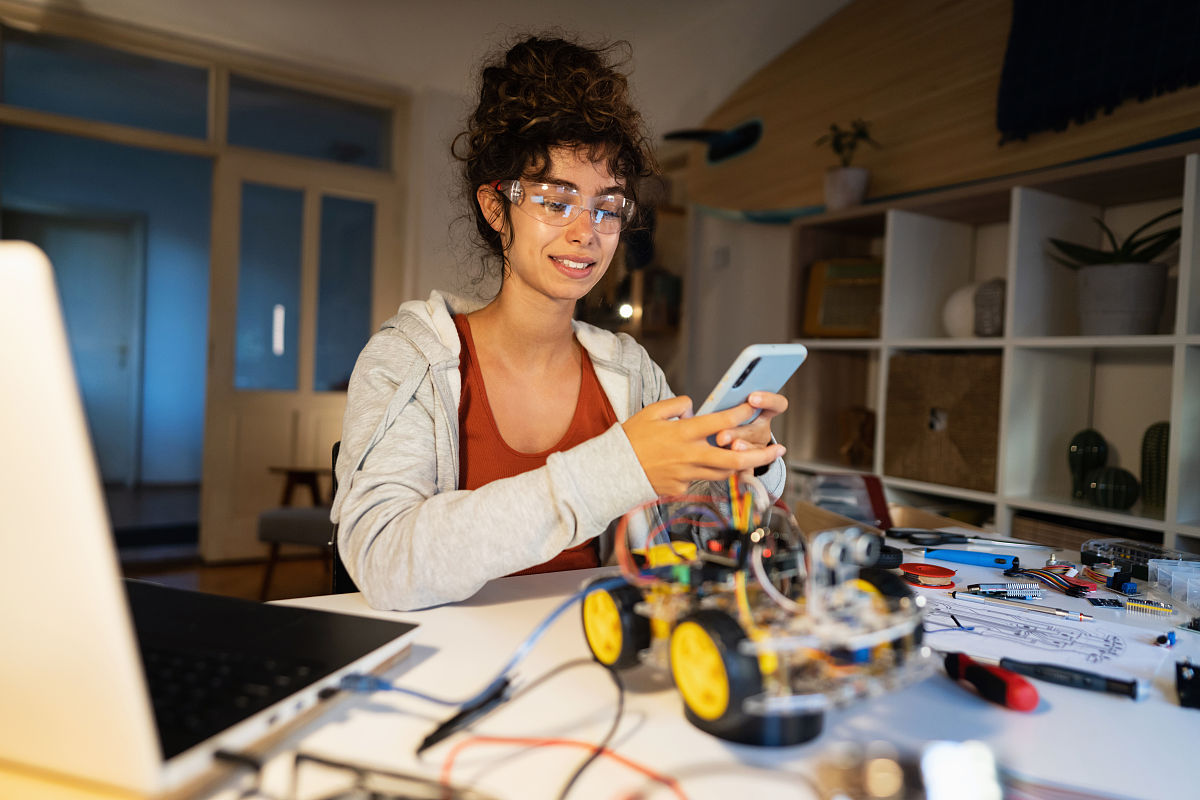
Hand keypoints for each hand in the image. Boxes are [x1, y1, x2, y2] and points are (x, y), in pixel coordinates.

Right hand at [622, 395, 785, 495]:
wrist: (613, 471)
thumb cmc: (630, 439)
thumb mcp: (651, 412)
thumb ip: (676, 406)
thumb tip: (693, 407)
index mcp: (683, 433)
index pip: (720, 422)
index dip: (741, 413)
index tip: (753, 408)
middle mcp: (690, 455)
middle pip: (733, 458)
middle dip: (760, 455)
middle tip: (779, 451)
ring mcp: (687, 475)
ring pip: (723, 472)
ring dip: (741, 465)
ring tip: (756, 458)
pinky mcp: (681, 488)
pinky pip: (701, 479)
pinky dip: (707, 471)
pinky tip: (707, 465)